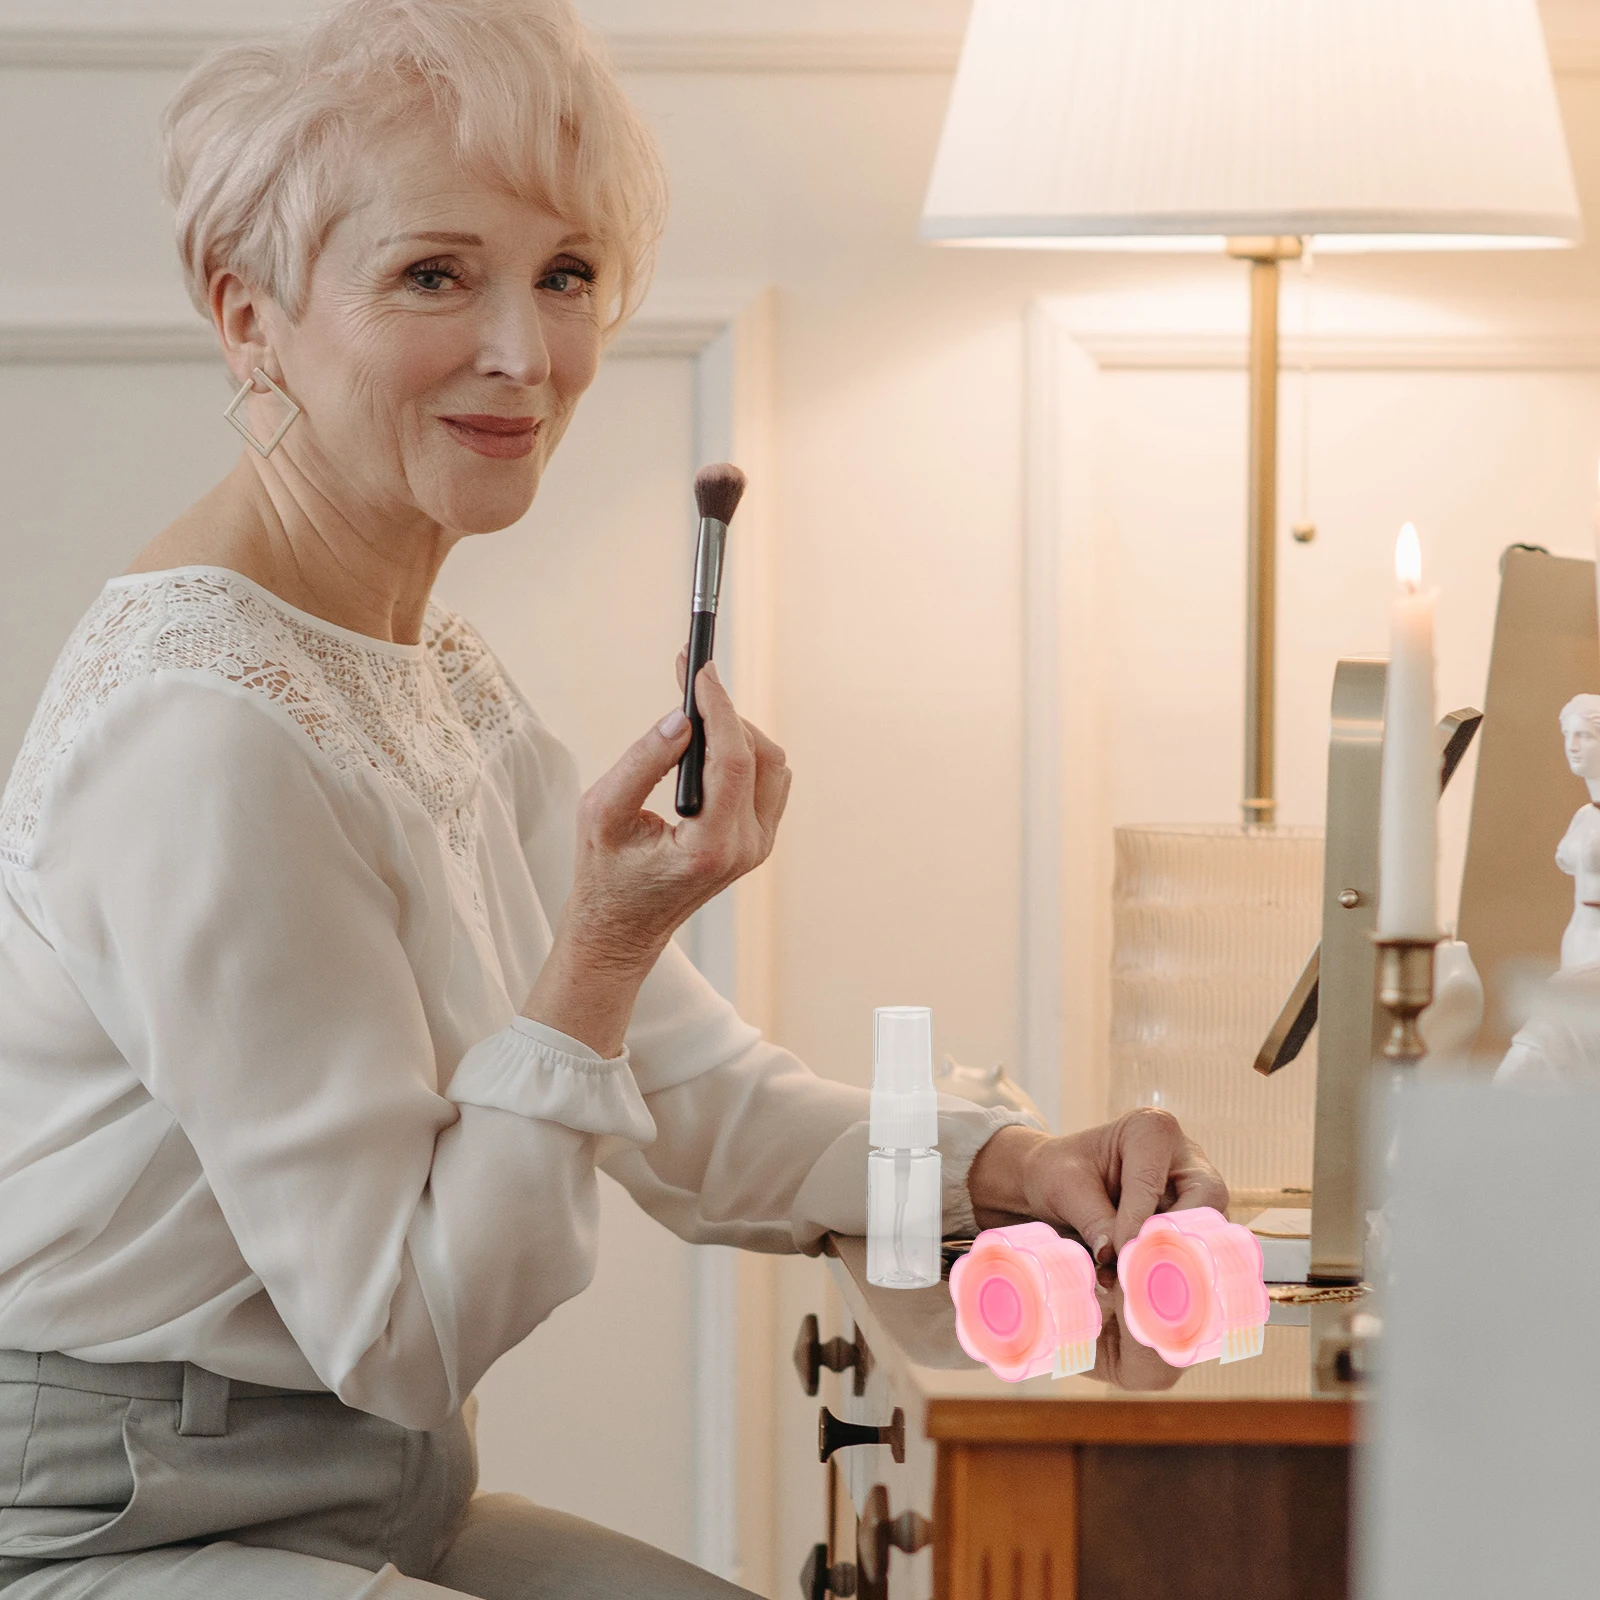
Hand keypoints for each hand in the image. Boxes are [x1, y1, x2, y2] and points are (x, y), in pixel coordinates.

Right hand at [523, 659, 789, 1054]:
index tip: (699, 669)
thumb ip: (643, 760)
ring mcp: (757, 847)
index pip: (733, 760)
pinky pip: (766, 781)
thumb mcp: (603, 813)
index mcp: (710, 847)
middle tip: (689, 684)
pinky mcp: (756, 841)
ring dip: (736, 732)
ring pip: (771, 765)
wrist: (620, 930)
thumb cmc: (604, 876)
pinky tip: (704, 745)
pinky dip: (740, 753)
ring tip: (693, 717)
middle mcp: (746, 848)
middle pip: (760, 756)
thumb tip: (682, 716)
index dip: (719, 707)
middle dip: (726, 714)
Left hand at [965, 1110, 1227, 1264]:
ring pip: (1207, 1227)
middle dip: (1177, 1239)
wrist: (1057, 1178)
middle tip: (1143, 1271)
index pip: (1150, 1182)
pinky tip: (1142, 1285)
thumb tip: (1113, 1257)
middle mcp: (1184, 1154)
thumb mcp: (1066, 1190)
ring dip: (1176, 1258)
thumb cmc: (1060, 1172)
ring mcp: (1194, 1186)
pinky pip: (1197, 1244)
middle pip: (1205, 1200)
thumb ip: (1093, 1220)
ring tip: (1136, 1283)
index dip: (1136, 1224)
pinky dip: (1172, 1267)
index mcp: (1151, 1128)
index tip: (1117, 1256)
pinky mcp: (1194, 1216)